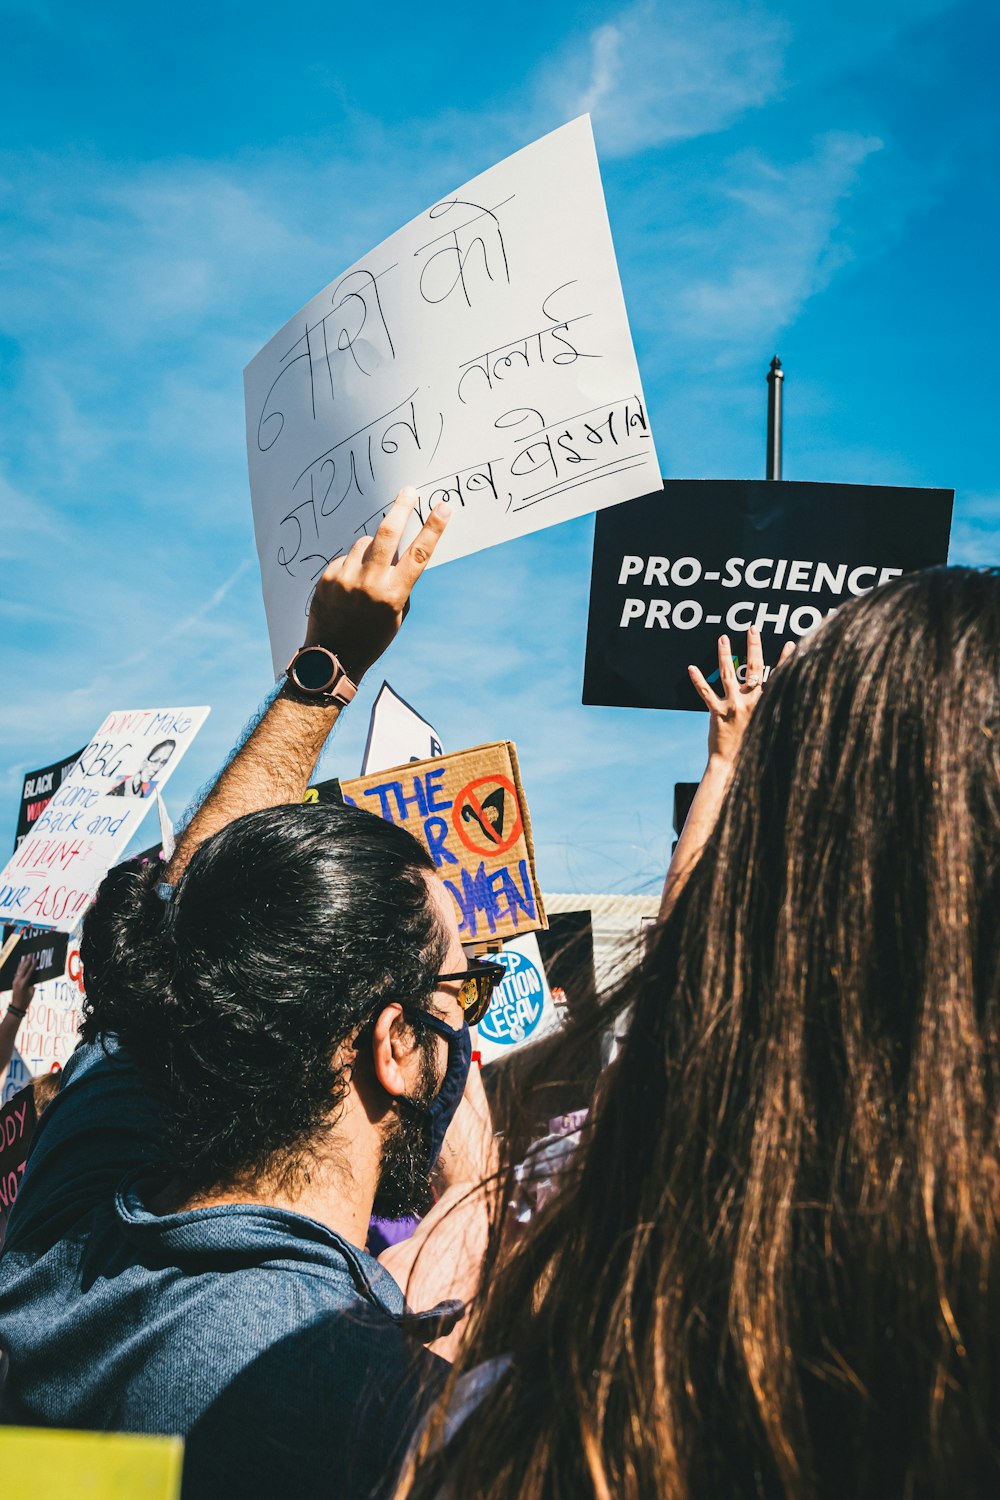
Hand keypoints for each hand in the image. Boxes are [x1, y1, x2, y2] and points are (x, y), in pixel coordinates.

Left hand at [11, 953, 36, 1013]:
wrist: (17, 1006)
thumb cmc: (26, 1001)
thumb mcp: (31, 992)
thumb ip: (32, 984)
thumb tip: (33, 978)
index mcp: (24, 983)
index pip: (29, 972)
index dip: (33, 965)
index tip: (36, 959)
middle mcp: (18, 981)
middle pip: (24, 968)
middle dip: (27, 961)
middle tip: (30, 954)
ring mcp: (15, 981)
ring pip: (19, 969)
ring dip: (23, 962)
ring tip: (25, 956)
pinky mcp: (14, 982)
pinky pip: (17, 972)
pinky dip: (19, 967)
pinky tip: (20, 963)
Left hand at [304, 487, 450, 680]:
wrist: (332, 656)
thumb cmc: (372, 637)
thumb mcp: (396, 614)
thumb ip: (400, 582)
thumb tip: (398, 552)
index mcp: (393, 595)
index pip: (418, 555)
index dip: (433, 528)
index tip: (443, 507)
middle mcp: (370, 583)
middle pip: (387, 534)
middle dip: (401, 508)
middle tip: (408, 491)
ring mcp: (346, 579)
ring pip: (364, 544)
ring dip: (371, 550)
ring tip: (367, 575)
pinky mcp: (328, 577)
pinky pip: (346, 558)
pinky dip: (351, 565)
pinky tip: (348, 587)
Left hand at [688, 627, 793, 765]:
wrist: (734, 765)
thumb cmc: (753, 747)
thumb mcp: (767, 726)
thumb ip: (770, 708)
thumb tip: (776, 694)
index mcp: (767, 704)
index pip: (778, 677)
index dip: (784, 660)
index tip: (789, 644)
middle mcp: (751, 702)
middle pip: (754, 668)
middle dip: (754, 646)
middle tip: (752, 628)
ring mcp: (734, 706)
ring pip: (728, 674)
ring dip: (725, 654)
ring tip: (723, 638)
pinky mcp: (717, 713)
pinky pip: (706, 693)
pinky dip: (698, 680)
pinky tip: (691, 667)